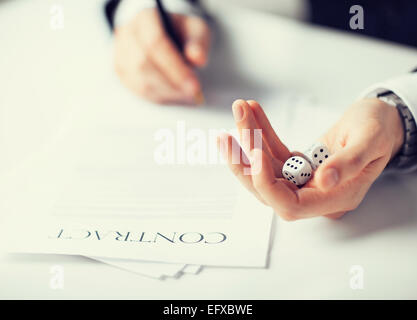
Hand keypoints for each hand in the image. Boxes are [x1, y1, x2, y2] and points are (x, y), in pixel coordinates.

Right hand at [114, 8, 209, 103]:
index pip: (155, 43)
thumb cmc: (181, 32)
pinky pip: (139, 91)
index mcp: (145, 18)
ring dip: (166, 92)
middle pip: (144, 64)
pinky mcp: (122, 72)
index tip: (193, 85)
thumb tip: (198, 58)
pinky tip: (174, 93)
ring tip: (186, 92)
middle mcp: (127, 34)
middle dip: (171, 83)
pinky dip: (159, 96)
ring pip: (140, 81)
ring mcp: (121, 54)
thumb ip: (198, 42)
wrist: (166, 34)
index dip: (174, 67)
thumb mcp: (196, 29)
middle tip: (193, 92)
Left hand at [217, 98, 403, 220]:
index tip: (255, 154)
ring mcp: (304, 179)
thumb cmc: (381, 129)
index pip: (290, 205)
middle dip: (245, 162)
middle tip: (228, 136)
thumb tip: (325, 181)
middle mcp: (316, 193)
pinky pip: (273, 151)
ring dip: (249, 139)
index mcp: (336, 198)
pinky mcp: (298, 165)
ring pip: (266, 167)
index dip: (267, 184)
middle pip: (269, 188)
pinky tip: (253, 112)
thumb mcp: (370, 140)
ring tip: (240, 111)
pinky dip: (262, 132)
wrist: (382, 121)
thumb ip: (349, 163)